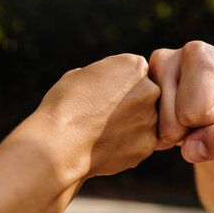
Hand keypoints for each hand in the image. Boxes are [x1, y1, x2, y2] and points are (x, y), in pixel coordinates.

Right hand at [34, 54, 159, 179]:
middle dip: (131, 105)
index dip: (119, 86)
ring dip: (131, 126)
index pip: (137, 73)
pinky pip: (141, 143)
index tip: (103, 96)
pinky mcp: (149, 144)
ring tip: (102, 133)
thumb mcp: (78, 76)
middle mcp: (150, 89)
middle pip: (146, 96)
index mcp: (134, 65)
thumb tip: (102, 82)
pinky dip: (128, 146)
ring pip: (145, 121)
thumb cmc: (64, 106)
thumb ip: (101, 76)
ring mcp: (152, 118)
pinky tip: (107, 147)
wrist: (61, 143)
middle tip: (104, 117)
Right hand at [149, 41, 213, 162]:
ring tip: (189, 115)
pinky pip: (143, 135)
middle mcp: (164, 58)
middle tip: (204, 111)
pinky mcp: (130, 96)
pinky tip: (172, 120)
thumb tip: (189, 151)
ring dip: (178, 135)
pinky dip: (162, 138)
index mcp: (199, 54)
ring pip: (157, 133)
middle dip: (194, 130)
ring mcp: (142, 78)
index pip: (197, 113)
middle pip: (173, 125)